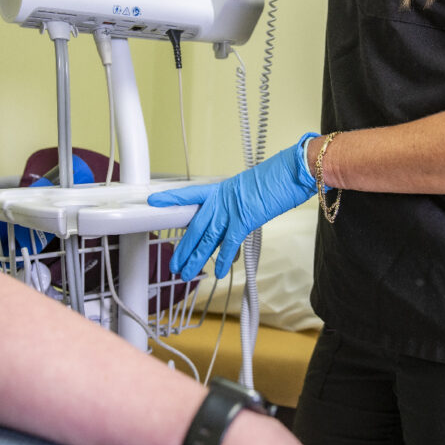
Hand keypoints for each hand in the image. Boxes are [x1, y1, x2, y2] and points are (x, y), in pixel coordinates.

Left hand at [148, 133, 318, 278]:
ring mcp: (232, 209)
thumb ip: (238, 206)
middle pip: (195, 227)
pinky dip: (222, 259)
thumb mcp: (250, 190)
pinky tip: (216, 272)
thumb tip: (236, 223)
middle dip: (184, 248)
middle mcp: (222, 199)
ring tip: (186, 274)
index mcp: (221, 189)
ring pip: (207, 238)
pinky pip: (229, 243)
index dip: (170, 198)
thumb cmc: (276, 178)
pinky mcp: (245, 219)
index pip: (190, 195)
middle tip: (174, 265)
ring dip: (196, 258)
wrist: (291, 171)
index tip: (153, 202)